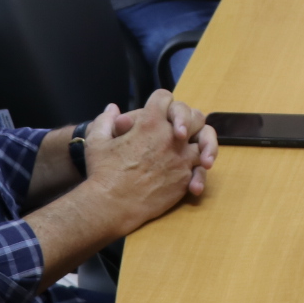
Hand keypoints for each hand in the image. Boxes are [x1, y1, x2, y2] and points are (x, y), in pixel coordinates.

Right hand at [82, 91, 207, 235]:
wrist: (112, 204)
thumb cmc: (102, 172)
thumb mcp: (97, 142)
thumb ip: (105, 121)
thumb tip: (112, 109)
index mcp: (149, 123)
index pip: (164, 97)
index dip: (161, 101)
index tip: (158, 110)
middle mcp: (170, 137)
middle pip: (194, 116)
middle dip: (188, 119)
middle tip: (180, 130)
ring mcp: (181, 158)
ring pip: (206, 141)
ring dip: (204, 143)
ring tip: (199, 150)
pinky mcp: (185, 177)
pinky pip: (202, 169)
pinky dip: (200, 171)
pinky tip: (194, 176)